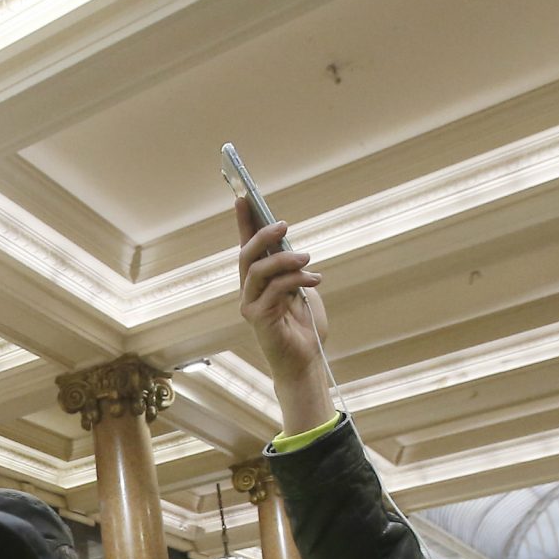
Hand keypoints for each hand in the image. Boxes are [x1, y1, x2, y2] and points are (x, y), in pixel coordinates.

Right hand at [234, 198, 334, 423]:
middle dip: (262, 234)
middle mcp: (248, 292)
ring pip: (258, 270)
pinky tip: (314, 281)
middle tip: (284, 225)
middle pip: (246, 255)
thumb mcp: (301, 289)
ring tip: (308, 258)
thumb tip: (289, 244)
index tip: (244, 197)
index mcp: (257, 282)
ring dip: (284, 259)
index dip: (244, 222)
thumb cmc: (304, 327)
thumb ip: (292, 268)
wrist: (306, 361)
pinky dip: (296, 279)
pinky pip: (274, 288)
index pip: (246, 246)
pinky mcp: (258, 318)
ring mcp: (250, 305)